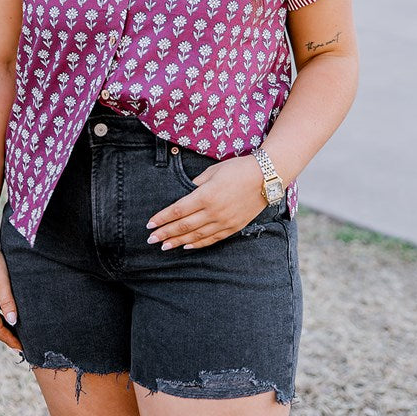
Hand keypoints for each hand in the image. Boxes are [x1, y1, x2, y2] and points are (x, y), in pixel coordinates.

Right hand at [0, 236, 21, 349]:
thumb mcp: (1, 281)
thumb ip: (7, 302)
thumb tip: (13, 322)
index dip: (9, 339)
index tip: (21, 348)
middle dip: (5, 337)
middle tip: (20, 346)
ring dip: (3, 328)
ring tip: (15, 335)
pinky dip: (0, 317)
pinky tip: (8, 315)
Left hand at [146, 155, 265, 249]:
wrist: (266, 177)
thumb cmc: (237, 169)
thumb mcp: (213, 171)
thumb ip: (196, 184)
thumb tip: (184, 194)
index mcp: (206, 195)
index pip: (178, 210)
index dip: (162, 218)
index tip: (150, 224)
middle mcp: (213, 212)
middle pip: (184, 226)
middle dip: (165, 233)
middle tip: (151, 239)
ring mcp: (224, 222)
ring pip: (196, 236)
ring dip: (178, 241)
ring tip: (164, 246)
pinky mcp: (233, 227)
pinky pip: (212, 239)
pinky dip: (198, 244)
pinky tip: (187, 246)